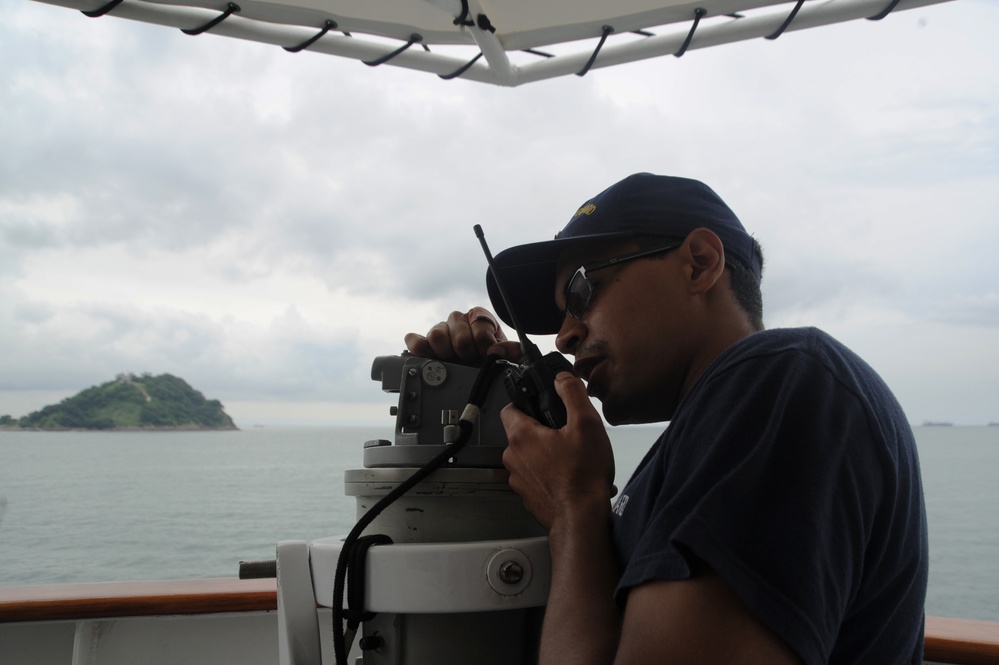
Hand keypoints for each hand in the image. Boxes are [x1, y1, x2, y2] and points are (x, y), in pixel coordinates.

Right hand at [404, 307, 520, 365]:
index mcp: (479, 317)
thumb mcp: (509, 355)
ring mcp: (441, 332)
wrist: (479, 374)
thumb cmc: (492, 361)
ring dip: (446, 351)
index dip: (483, 340)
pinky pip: (415, 340)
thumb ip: (512, 351)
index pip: (478, 322)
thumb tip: (498, 349)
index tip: (486, 352)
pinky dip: (418, 347)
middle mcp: (458, 321)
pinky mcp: (425, 345)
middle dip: (466, 349)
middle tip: (471, 359)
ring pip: (437, 334)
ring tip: (453, 360)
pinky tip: (427, 356)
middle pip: (457, 329)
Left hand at [501, 372, 615, 529]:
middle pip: (521, 431)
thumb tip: (563, 378)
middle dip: (541, 429)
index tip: (540, 402)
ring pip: (528, 454)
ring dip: (545, 452)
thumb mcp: (586, 424)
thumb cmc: (582, 477)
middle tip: (565, 432)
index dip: (525, 401)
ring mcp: (518, 479)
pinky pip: (534, 475)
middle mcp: (513, 457)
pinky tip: (569, 474)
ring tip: (571, 456)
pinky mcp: (527, 495)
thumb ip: (572, 393)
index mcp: (521, 436)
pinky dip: (548, 473)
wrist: (582, 518)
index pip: (509, 407)